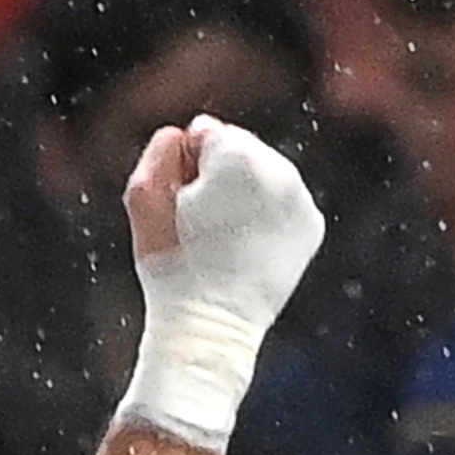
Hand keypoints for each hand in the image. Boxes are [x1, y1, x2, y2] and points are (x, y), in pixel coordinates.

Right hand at [125, 115, 323, 325]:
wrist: (212, 322)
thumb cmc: (170, 264)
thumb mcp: (142, 199)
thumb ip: (159, 151)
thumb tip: (180, 133)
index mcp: (236, 156)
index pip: (205, 132)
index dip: (184, 166)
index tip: (181, 203)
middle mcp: (278, 169)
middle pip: (240, 149)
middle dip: (219, 176)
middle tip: (200, 223)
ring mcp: (300, 197)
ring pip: (265, 174)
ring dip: (244, 194)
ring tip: (223, 237)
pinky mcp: (312, 224)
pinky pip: (284, 203)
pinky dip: (267, 216)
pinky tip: (247, 245)